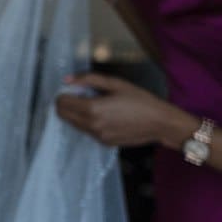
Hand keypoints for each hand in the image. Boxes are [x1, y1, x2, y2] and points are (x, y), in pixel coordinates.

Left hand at [55, 72, 194, 148]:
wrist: (161, 123)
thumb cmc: (141, 100)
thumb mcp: (115, 83)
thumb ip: (88, 79)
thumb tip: (67, 80)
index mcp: (92, 109)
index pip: (60, 103)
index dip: (64, 93)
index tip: (74, 89)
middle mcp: (92, 125)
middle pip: (63, 115)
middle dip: (67, 104)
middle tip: (82, 95)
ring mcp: (97, 136)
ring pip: (73, 124)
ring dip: (77, 113)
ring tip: (97, 104)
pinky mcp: (104, 142)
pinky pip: (87, 131)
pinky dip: (88, 122)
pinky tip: (105, 115)